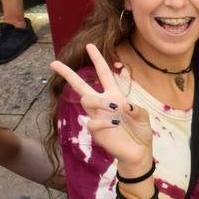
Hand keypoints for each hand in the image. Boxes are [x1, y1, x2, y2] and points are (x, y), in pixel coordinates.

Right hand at [49, 43, 153, 171]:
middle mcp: (103, 104)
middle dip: (68, 74)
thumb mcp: (144, 116)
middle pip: (81, 86)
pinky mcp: (95, 130)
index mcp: (115, 95)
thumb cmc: (140, 132)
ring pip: (87, 100)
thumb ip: (137, 109)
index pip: (103, 74)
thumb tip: (124, 105)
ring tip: (114, 108)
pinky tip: (115, 126)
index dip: (97, 59)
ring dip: (100, 101)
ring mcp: (97, 116)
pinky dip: (105, 122)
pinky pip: (93, 121)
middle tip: (54, 63)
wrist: (138, 152)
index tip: (89, 46)